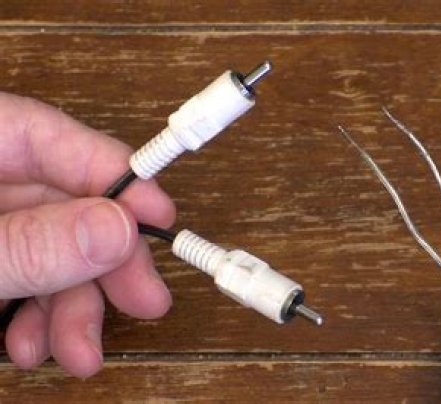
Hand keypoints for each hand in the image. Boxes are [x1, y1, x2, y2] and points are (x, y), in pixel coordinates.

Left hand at [0, 93, 174, 377]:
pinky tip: (34, 343)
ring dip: (71, 305)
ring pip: (46, 246)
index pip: (52, 138)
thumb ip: (31, 245)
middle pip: (61, 203)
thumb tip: (117, 229)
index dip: (117, 176)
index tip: (161, 217)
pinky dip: (35, 311)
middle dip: (104, 263)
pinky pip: (20, 270)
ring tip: (78, 352)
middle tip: (145, 300)